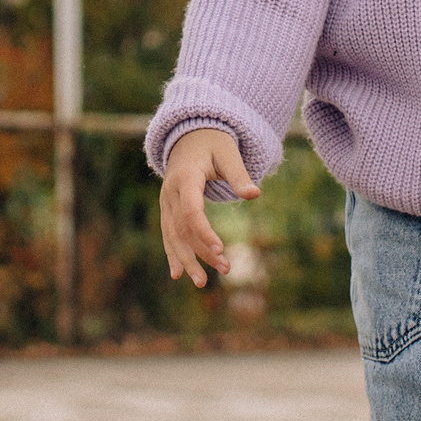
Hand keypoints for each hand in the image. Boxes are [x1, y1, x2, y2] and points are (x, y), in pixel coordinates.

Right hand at [160, 127, 257, 287]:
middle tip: (226, 269)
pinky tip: (176, 274)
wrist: (190, 137)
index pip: (192, 210)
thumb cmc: (214, 144)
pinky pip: (168, 234)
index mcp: (186, 177)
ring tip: (202, 283)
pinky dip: (173, 254)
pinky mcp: (168, 210)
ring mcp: (166, 202)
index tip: (221, 248)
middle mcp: (171, 192)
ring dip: (187, 259)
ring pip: (173, 235)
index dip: (204, 231)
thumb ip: (239, 175)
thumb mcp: (229, 154)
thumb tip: (255, 194)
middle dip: (202, 251)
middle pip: (183, 228)